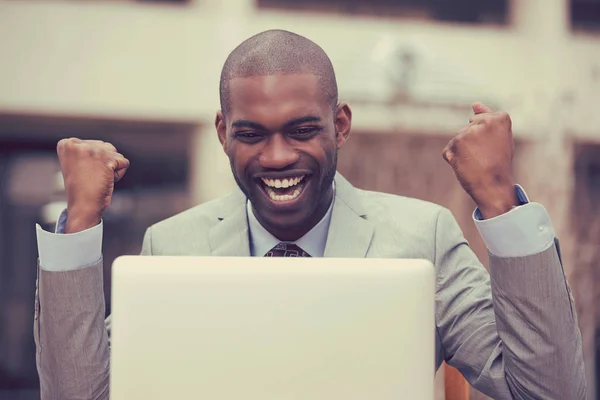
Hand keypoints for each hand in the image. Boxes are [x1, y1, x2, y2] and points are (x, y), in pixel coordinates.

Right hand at [57, 138, 129, 232]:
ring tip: (98, 179)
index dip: (94, 162)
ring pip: (115, 154)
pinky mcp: (106, 158)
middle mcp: (77, 144)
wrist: (83, 207)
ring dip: (112, 168)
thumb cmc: (82, 189)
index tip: (83, 172)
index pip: (94, 145)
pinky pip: (124, 163)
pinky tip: (106, 181)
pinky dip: (119, 174)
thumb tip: (106, 146)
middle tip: (91, 177)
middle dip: (104, 164)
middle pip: (106, 147)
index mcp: (67, 144)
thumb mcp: (78, 164)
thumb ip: (87, 151)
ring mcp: (91, 150)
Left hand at [442, 102, 517, 218]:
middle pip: (469, 127)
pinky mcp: (456, 142)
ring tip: (476, 162)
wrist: (493, 187)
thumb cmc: (498, 164)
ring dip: (463, 151)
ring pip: (459, 138)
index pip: (481, 120)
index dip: (485, 137)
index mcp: (501, 117)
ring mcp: (469, 131)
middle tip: (486, 156)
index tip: (494, 148)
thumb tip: (474, 104)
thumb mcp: (499, 138)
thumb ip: (487, 118)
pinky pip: (449, 149)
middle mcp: (485, 121)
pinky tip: (465, 166)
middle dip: (473, 141)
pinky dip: (453, 159)